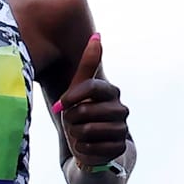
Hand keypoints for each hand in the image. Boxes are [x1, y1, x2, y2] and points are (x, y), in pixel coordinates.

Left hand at [51, 34, 128, 171]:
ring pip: (86, 130)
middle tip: (74, 122)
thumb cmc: (80, 114)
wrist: (87, 145)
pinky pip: (92, 147)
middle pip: (83, 111)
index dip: (71, 97)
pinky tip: (86, 146)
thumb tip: (97, 34)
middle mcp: (121, 109)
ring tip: (79, 133)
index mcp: (111, 92)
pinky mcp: (120, 147)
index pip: (90, 87)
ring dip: (75, 135)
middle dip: (71, 119)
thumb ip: (89, 64)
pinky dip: (83, 149)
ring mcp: (123, 129)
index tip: (61, 104)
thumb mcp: (80, 89)